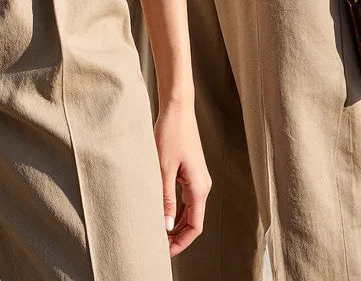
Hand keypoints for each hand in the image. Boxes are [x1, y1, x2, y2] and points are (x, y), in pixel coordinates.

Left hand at [154, 98, 210, 255]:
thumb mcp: (164, 169)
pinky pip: (187, 198)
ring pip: (190, 210)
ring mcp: (198, 178)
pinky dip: (177, 210)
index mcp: (199, 187)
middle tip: (158, 245)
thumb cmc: (170, 135)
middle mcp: (203, 185)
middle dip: (178, 236)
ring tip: (158, 232)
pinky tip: (163, 212)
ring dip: (177, 223)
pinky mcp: (192, 171)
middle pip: (194, 221)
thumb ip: (166, 199)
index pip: (195, 226)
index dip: (181, 243)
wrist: (177, 108)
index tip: (164, 252)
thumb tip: (167, 227)